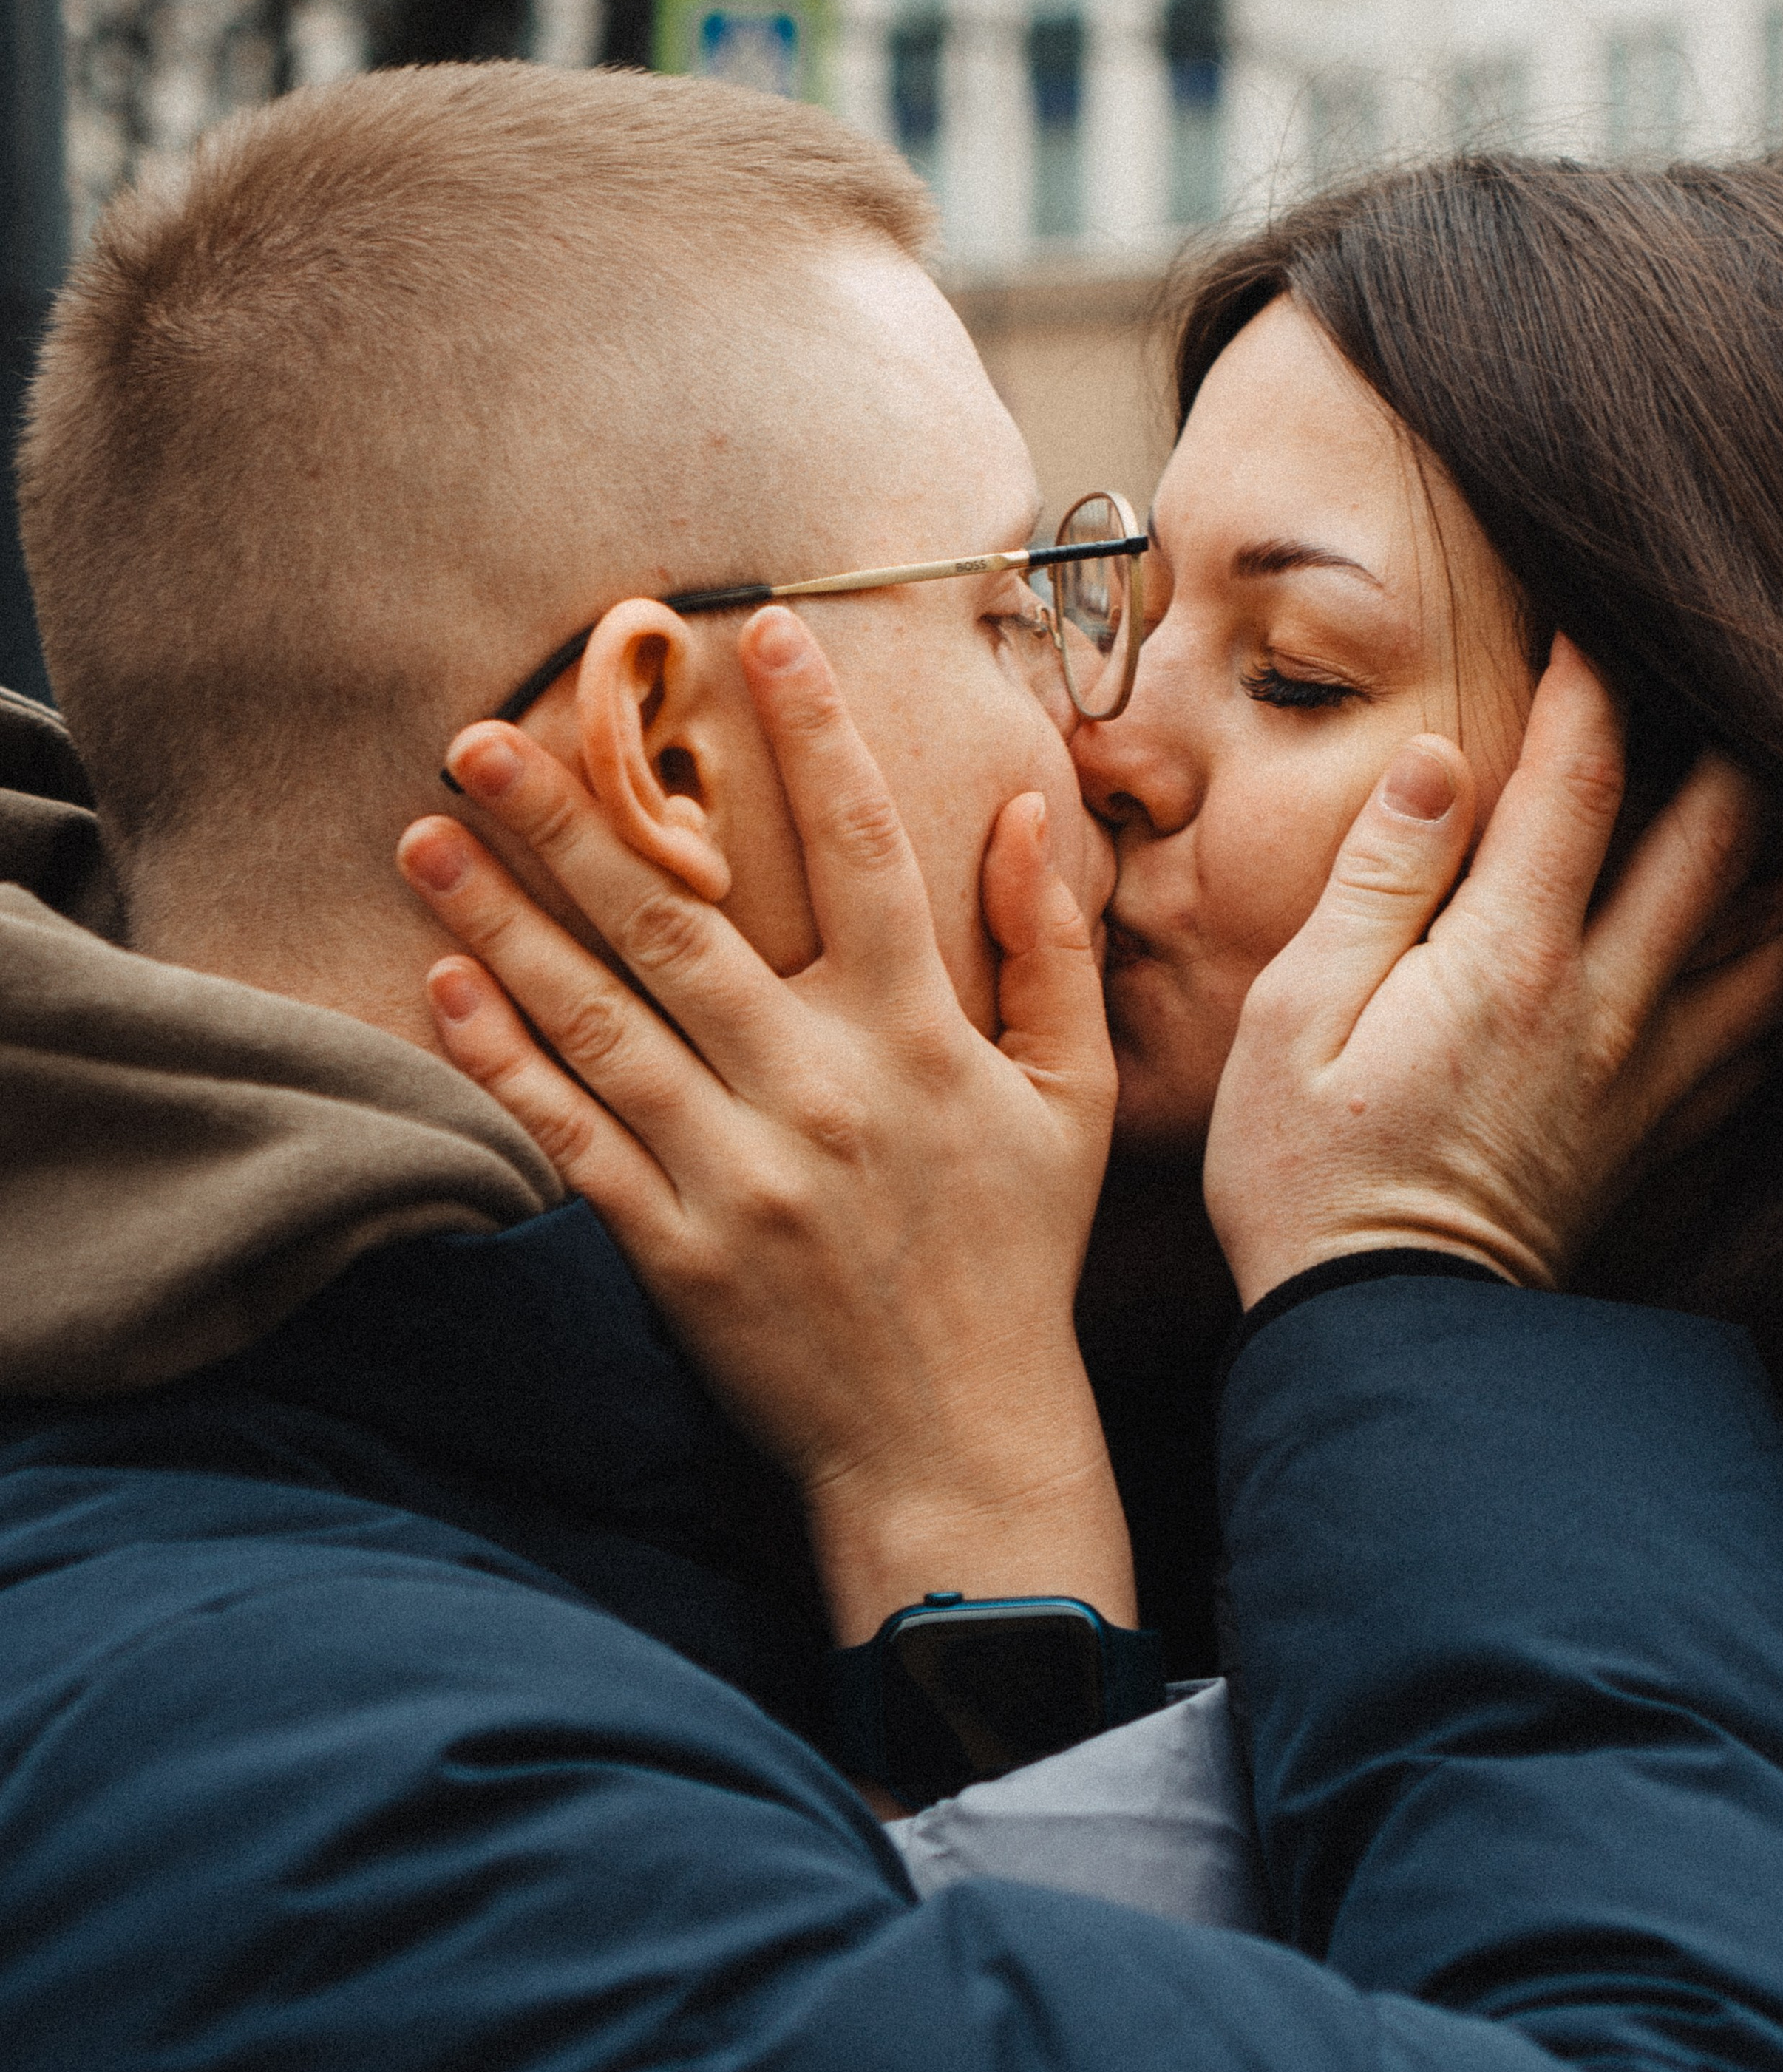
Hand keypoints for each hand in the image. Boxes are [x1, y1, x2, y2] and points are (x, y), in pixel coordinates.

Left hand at [396, 606, 1130, 1644]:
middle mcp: (819, 1088)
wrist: (957, 1443)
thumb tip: (1028, 814)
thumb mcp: (1071, 1097)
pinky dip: (507, 1060)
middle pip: (677, 920)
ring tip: (422, 836)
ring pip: (599, 1017)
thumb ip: (1051, 948)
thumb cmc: (1014, 1255)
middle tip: (479, 731)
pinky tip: (446, 984)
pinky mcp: (674, 1247)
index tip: (762, 628)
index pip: (863, 849)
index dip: (814, 733)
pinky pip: (574, 1137)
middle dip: (571, 816)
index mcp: (918, 1037)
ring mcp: (738, 1170)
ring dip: (501, 920)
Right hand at [1206, 636, 1782, 1308]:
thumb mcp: (1294, 1013)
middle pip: (1721, 839)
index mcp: (1509, 959)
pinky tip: (1781, 942)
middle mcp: (1607, 1004)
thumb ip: (1377, 880)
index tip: (1586, 619)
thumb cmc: (1307, 1171)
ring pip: (1779, 937)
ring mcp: (1649, 1075)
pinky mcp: (1660, 1136)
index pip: (1583, 780)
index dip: (1595, 681)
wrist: (1386, 1341)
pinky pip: (1766, 1037)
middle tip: (1715, 679)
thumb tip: (1445, 762)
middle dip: (1728, 740)